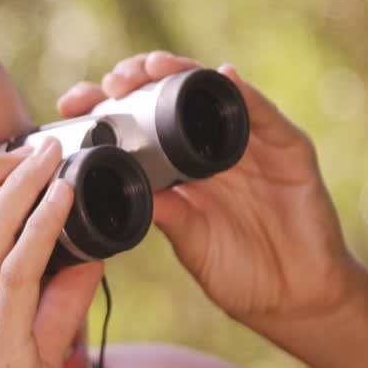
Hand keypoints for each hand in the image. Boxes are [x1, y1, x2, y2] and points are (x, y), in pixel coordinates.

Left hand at [58, 51, 367, 338]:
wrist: (296, 300)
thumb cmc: (241, 275)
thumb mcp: (191, 243)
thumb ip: (165, 213)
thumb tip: (120, 184)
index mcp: (183, 169)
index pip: (138, 126)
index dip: (106, 110)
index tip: (71, 104)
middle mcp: (214, 148)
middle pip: (171, 96)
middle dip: (137, 80)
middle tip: (110, 82)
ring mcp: (252, 145)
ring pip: (213, 93)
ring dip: (182, 73)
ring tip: (152, 66)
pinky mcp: (289, 149)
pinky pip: (264, 114)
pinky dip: (244, 94)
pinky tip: (221, 77)